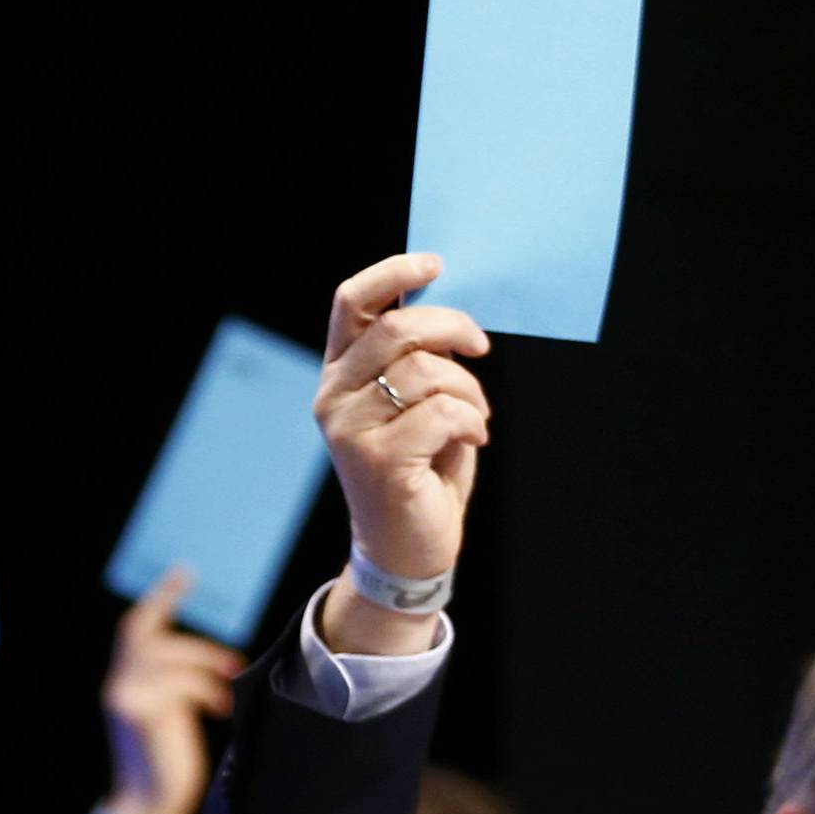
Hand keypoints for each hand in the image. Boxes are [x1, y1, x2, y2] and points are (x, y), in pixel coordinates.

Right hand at [102, 569, 243, 813]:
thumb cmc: (169, 769)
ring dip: (205, 663)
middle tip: (189, 574)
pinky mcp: (137, 709)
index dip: (158, 599)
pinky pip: (179, 680)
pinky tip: (220, 709)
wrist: (151, 808)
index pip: (135, 630)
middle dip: (164, 599)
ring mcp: (124, 695)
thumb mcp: (173, 717)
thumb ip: (179, 685)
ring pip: (168, 654)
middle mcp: (118, 684)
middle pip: (142, 629)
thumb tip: (217, 663)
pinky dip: (206, 688)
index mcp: (125, 684)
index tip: (183, 572)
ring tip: (228, 685)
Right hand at [312, 254, 490, 652]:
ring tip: (476, 414)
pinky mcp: (378, 460)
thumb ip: (418, 360)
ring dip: (469, 389)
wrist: (403, 548)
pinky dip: (471, 419)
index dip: (393, 272)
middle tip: (481, 348)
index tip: (434, 264)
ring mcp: (350, 430)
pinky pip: (441, 412)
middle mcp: (333, 397)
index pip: (351, 302)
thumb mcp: (414, 405)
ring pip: (426, 371)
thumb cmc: (417, 471)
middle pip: (398, 329)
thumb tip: (449, 315)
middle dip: (454, 329)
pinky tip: (474, 437)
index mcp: (338, 374)